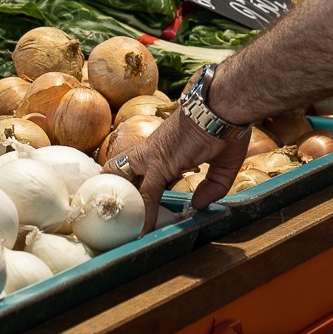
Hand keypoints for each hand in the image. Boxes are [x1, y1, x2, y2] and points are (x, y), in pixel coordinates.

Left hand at [102, 109, 249, 232]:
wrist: (224, 103)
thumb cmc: (226, 124)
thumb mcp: (224, 162)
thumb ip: (213, 186)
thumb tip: (198, 204)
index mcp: (165, 147)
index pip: (142, 166)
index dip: (134, 180)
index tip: (129, 194)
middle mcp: (152, 150)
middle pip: (120, 167)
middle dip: (113, 183)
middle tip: (107, 204)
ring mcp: (153, 156)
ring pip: (124, 178)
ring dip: (121, 199)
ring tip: (113, 222)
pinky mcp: (160, 164)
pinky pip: (148, 193)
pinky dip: (146, 214)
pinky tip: (143, 231)